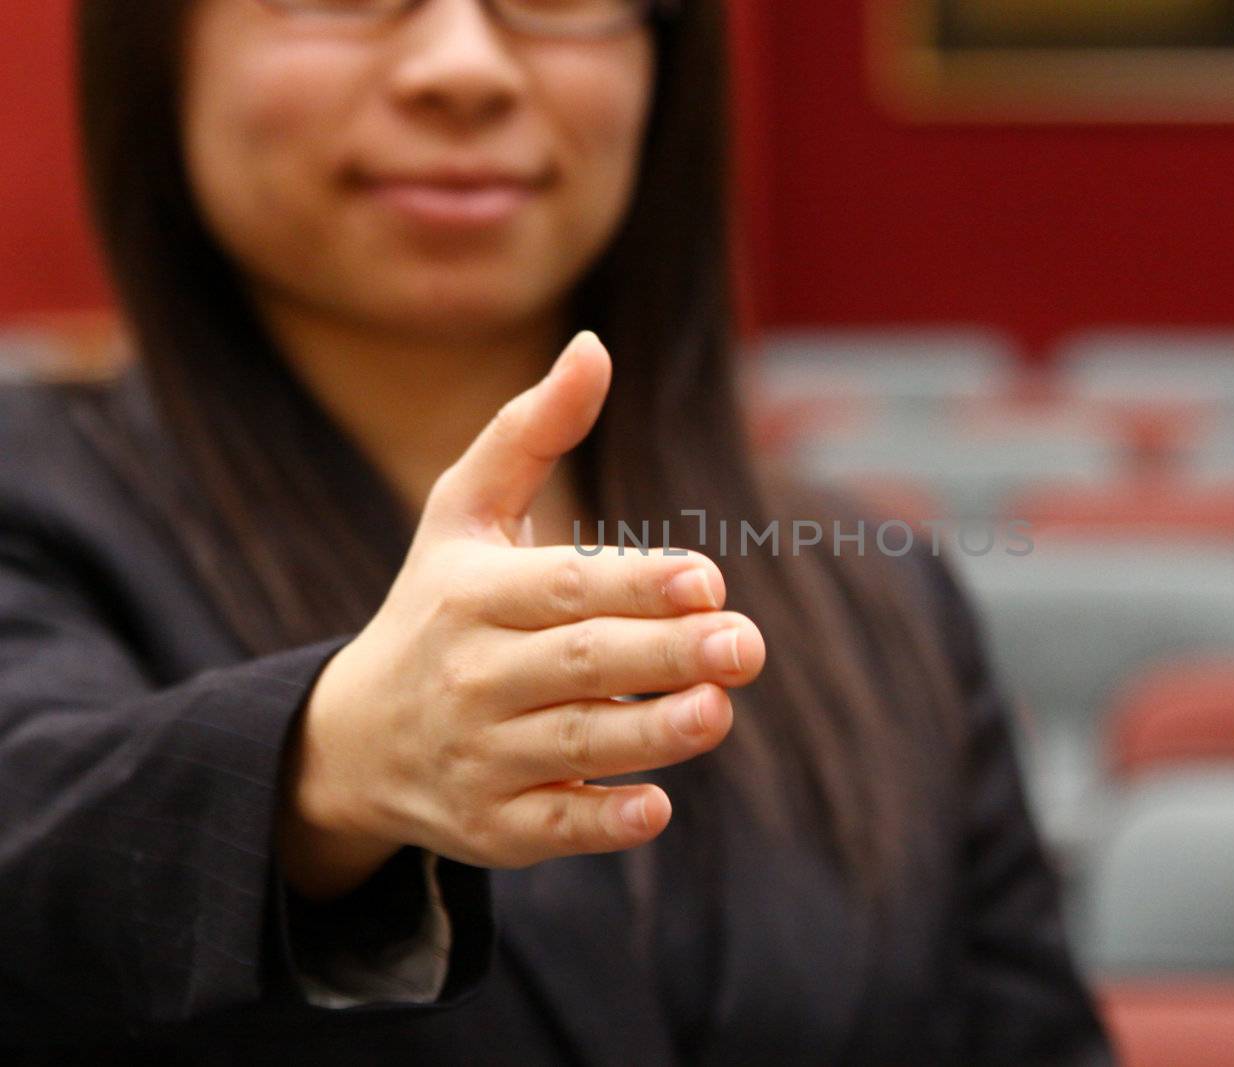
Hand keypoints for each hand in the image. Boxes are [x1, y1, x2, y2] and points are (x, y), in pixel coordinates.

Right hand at [276, 331, 764, 899]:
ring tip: (719, 711)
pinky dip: (600, 823)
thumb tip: (595, 347)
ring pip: (573, 747)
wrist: (349, 740)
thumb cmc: (434, 608)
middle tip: (746, 645)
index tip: (709, 578)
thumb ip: (528, 433)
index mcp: (471, 594)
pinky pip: (550, 829)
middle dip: (665, 655)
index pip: (562, 586)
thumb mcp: (460, 516)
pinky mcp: (490, 827)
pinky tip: (655, 809)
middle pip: (578, 664)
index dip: (636, 583)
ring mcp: (478, 756)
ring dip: (650, 734)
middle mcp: (471, 676)